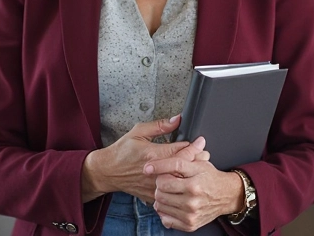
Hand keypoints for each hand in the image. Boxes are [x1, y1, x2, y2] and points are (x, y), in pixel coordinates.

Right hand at [81, 115, 201, 202]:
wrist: (107, 172)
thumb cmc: (121, 151)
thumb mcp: (138, 132)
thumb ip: (159, 126)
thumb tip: (177, 119)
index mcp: (153, 154)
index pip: (181, 150)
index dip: (195, 146)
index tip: (201, 141)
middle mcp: (156, 171)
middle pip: (184, 168)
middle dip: (198, 160)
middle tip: (205, 155)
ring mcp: (155, 185)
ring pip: (180, 182)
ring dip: (190, 174)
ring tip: (198, 167)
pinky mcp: (153, 194)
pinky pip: (170, 193)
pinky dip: (179, 186)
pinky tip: (183, 181)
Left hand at [143, 139, 244, 231]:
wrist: (226, 196)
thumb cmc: (210, 177)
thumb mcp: (200, 163)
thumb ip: (186, 154)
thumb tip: (190, 137)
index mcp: (194, 183)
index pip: (169, 173)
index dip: (156, 168)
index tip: (147, 167)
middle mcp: (192, 200)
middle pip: (161, 189)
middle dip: (161, 183)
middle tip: (167, 181)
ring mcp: (190, 214)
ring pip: (160, 204)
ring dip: (161, 197)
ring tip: (169, 192)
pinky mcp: (189, 224)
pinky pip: (165, 219)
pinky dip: (165, 211)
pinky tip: (170, 204)